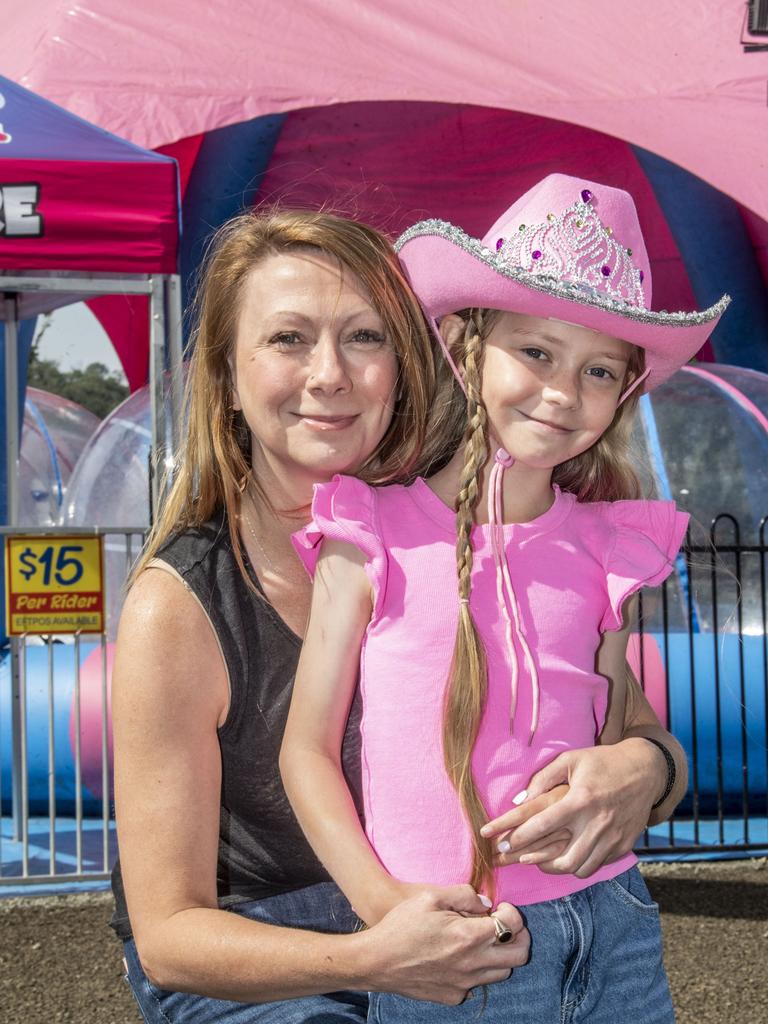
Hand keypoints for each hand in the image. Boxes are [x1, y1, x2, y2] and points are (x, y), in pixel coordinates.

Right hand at [365, 886, 529, 1004]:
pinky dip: (478, 969)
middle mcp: (472, 964)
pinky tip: (461, 956)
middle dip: (519, 936)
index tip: (501, 908)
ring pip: (502, 972)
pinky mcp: (453, 996)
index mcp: (469, 936)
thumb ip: (464, 894)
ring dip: (500, 954)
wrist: (376, 960)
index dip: (513, 912)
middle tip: (505, 924)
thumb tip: (486, 903)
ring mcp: (464, 984)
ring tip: (483, 939)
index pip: (513, 925)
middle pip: (519, 955)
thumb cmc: (401, 924)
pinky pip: (477, 984)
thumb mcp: (430, 896)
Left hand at [484, 740, 663, 877]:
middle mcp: (597, 823)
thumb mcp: (570, 760)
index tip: (502, 842)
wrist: (646, 770)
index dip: (518, 837)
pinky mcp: (623, 846)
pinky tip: (568, 856)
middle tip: (520, 858)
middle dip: (536, 863)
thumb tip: (518, 801)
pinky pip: (597, 866)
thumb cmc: (601, 762)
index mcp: (580, 800)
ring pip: (581, 869)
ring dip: (558, 868)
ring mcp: (613, 838)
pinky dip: (581, 865)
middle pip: (562, 859)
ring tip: (542, 861)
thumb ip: (542, 779)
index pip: (542, 825)